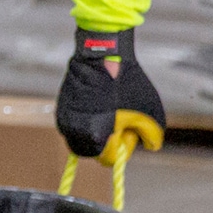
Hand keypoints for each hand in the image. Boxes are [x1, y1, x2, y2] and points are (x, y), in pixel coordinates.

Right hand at [55, 28, 164, 164]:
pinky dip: (85, 119)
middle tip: (119, 123)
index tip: (128, 130)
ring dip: (94, 131)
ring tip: (108, 110)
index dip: (121, 146)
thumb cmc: (127, 83)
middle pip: (92, 151)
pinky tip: (97, 103)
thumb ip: (151, 137)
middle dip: (106, 142)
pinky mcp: (60, 107)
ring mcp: (64, 119)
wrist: (102, 53)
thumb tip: (147, 145)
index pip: (107, 159)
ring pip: (80, 138)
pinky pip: (73, 124)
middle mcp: (73, 131)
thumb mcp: (150, 113)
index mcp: (94, 136)